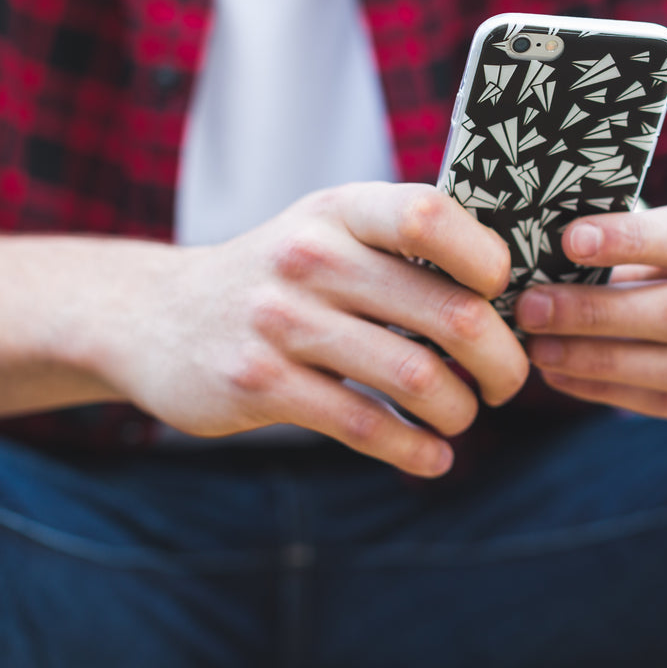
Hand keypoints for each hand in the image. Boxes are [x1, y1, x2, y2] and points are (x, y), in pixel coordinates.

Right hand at [102, 183, 529, 475]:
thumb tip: (513, 290)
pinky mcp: (258, 384)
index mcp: (341, 210)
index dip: (488, 260)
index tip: (503, 297)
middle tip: (507, 382)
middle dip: (501, 361)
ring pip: (417, 379)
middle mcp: (311, 256)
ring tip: (463, 416)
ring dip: (460, 411)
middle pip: (451, 314)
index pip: (431, 214)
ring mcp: (280, 321)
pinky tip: (431, 457)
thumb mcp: (328, 231)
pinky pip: (365, 426)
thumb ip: (404, 245)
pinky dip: (414, 450)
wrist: (153, 316)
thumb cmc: (280, 275)